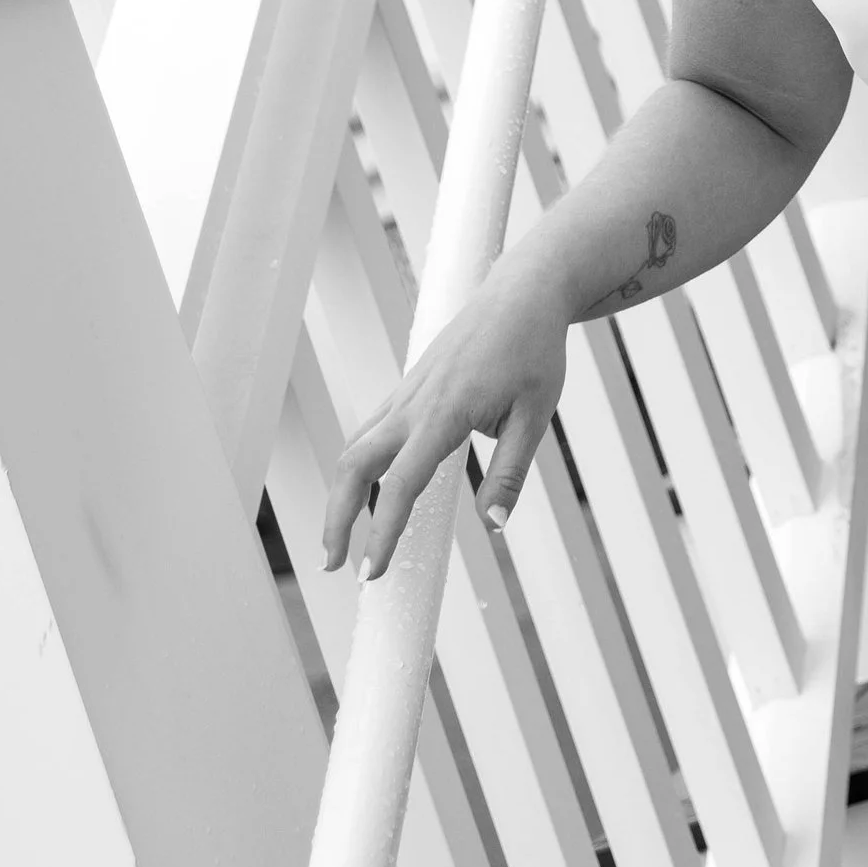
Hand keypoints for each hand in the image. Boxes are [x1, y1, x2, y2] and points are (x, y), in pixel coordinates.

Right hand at [322, 267, 570, 579]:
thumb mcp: (536, 415)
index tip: (371, 574)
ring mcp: (406, 392)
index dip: (381, 533)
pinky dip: (359, 465)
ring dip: (342, 493)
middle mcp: (414, 403)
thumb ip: (511, 473)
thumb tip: (492, 526)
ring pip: (355, 446)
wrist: (524, 292)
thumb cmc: (534, 350)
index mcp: (445, 413)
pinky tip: (369, 490)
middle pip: (353, 465)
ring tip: (342, 537)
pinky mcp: (409, 387)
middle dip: (336, 517)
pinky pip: (372, 429)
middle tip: (331, 564)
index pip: (400, 485)